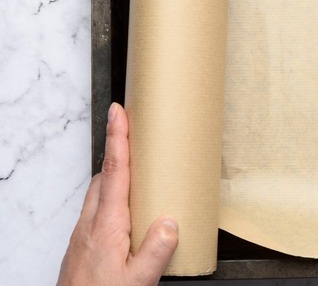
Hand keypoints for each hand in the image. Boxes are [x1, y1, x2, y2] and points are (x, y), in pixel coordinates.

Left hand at [57, 103, 177, 285]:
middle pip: (103, 177)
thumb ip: (157, 250)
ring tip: (138, 173)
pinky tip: (128, 214)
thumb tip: (170, 221)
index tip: (119, 113)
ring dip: (114, 177)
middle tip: (134, 134)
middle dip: (117, 152)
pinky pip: (97, 211)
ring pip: (98, 195)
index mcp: (107, 226)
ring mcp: (83, 235)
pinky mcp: (82, 246)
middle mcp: (91, 225)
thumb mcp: (139, 281)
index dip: (117, 139)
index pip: (114, 171)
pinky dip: (111, 199)